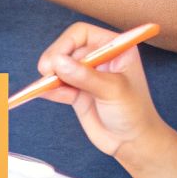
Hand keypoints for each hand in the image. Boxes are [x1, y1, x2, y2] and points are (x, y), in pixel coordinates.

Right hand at [34, 22, 168, 160]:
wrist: (133, 143)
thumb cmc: (134, 112)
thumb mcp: (113, 90)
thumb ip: (85, 76)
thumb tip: (57, 62)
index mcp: (114, 48)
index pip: (82, 34)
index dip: (65, 43)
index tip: (56, 59)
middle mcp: (98, 58)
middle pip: (66, 49)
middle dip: (54, 59)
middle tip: (47, 73)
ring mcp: (86, 76)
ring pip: (58, 67)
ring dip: (49, 75)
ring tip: (45, 86)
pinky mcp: (76, 93)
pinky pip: (56, 86)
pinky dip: (48, 89)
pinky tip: (42, 93)